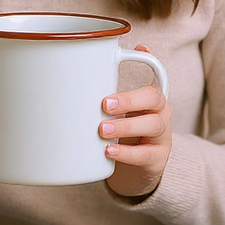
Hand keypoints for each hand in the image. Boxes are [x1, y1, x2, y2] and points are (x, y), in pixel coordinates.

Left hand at [101, 45, 171, 198]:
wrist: (133, 173)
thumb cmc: (119, 137)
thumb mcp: (111, 115)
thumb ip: (96, 98)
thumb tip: (63, 80)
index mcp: (148, 98)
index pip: (157, 74)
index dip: (149, 60)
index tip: (135, 50)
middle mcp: (160, 114)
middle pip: (155, 98)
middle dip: (129, 99)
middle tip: (104, 104)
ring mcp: (161, 137)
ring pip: (153, 125)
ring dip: (126, 125)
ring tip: (101, 130)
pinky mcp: (157, 160)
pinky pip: (146, 155)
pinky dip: (126, 153)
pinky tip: (109, 151)